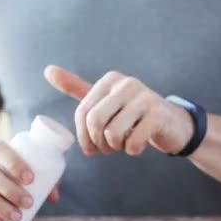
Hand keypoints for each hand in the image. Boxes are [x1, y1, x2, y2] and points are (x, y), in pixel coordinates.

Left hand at [44, 66, 193, 155]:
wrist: (172, 124)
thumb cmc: (134, 115)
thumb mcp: (105, 100)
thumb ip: (77, 87)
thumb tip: (48, 70)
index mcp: (111, 80)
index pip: (83, 112)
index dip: (83, 136)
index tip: (90, 148)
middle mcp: (127, 84)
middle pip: (96, 121)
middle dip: (98, 143)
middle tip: (106, 150)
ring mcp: (145, 97)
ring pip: (113, 132)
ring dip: (116, 147)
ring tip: (122, 146)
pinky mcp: (158, 114)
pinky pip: (134, 140)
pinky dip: (132, 150)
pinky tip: (137, 147)